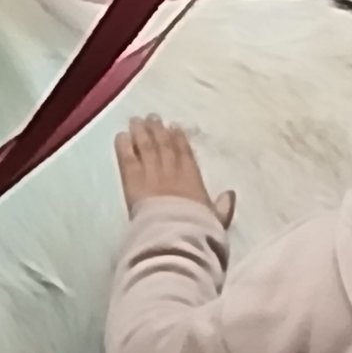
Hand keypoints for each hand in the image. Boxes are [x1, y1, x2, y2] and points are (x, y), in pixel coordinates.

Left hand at [116, 117, 233, 226]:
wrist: (173, 235)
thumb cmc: (196, 230)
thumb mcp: (215, 220)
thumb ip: (222, 207)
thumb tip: (230, 194)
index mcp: (192, 178)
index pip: (185, 153)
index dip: (179, 139)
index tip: (174, 127)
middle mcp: (171, 170)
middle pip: (163, 145)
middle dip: (158, 130)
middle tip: (152, 117)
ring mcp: (151, 173)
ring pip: (145, 146)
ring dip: (141, 132)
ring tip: (136, 120)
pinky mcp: (132, 180)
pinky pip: (127, 158)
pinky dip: (124, 146)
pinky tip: (121, 136)